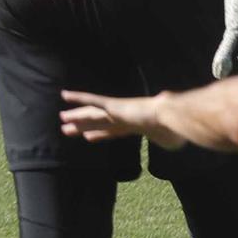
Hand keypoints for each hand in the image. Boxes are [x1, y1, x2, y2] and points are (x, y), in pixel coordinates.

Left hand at [59, 90, 185, 149]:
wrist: (172, 116)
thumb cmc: (173, 128)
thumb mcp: (170, 138)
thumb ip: (167, 139)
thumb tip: (176, 143)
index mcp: (135, 125)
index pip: (114, 131)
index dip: (100, 134)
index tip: (88, 138)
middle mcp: (124, 118)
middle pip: (99, 123)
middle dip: (83, 127)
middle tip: (67, 129)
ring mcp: (118, 111)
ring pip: (91, 114)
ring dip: (76, 116)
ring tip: (61, 118)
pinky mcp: (115, 105)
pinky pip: (93, 100)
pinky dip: (79, 97)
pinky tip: (65, 95)